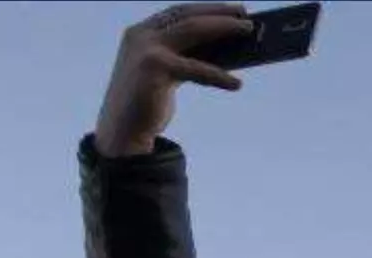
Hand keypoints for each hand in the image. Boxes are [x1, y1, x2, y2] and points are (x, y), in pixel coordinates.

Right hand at [95, 3, 253, 156]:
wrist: (123, 132)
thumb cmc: (147, 104)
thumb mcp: (167, 74)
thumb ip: (186, 58)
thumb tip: (225, 51)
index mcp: (141, 32)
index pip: (178, 12)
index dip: (206, 8)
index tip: (231, 9)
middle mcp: (141, 35)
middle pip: (187, 15)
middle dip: (219, 12)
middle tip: (245, 14)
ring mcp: (146, 49)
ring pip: (193, 30)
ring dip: (224, 28)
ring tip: (248, 31)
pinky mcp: (154, 67)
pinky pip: (196, 68)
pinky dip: (218, 75)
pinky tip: (236, 83)